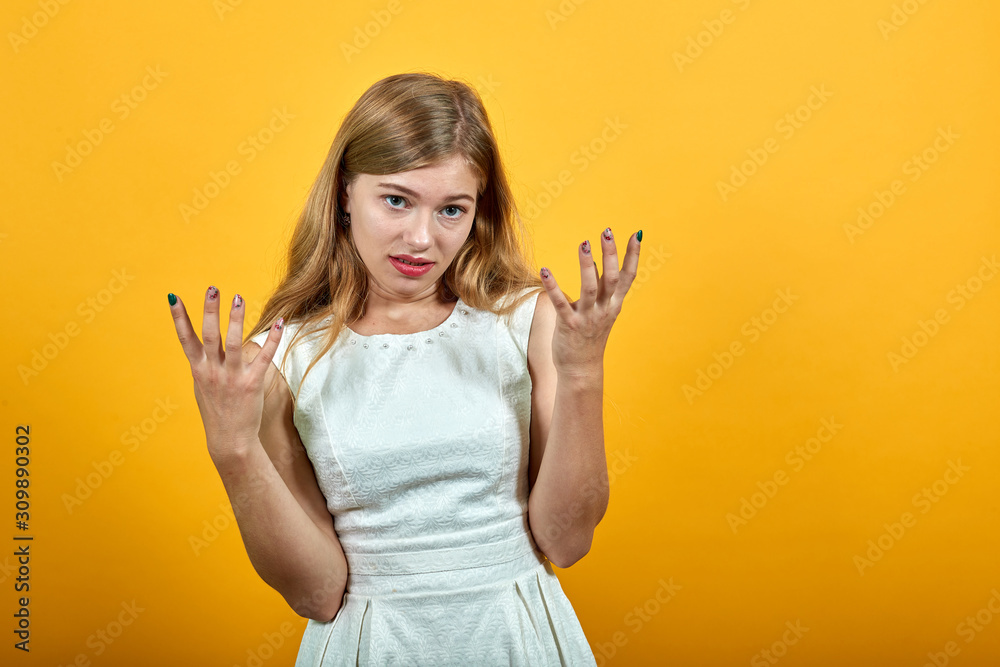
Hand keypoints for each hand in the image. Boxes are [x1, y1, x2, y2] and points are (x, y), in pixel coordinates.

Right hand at [167, 286, 283, 460]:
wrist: (229, 439)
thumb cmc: (217, 411)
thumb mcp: (202, 386)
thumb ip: (202, 365)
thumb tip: (200, 346)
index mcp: (198, 370)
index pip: (186, 339)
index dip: (179, 318)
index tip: (174, 298)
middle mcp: (212, 371)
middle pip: (209, 335)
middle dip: (209, 311)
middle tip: (212, 288)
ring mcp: (232, 377)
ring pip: (234, 343)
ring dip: (236, 319)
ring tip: (238, 298)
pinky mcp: (252, 383)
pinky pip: (263, 357)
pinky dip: (271, 339)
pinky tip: (278, 322)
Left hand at [539, 228, 640, 377]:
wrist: (582, 368)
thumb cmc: (590, 336)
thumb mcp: (601, 311)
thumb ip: (600, 287)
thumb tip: (597, 261)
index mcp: (614, 304)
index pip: (628, 277)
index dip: (633, 256)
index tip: (636, 234)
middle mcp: (604, 309)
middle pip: (611, 278)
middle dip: (610, 254)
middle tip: (607, 231)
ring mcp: (587, 318)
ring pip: (589, 288)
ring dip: (587, 265)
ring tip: (584, 243)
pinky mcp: (569, 325)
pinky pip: (560, 303)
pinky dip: (553, 286)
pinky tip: (544, 270)